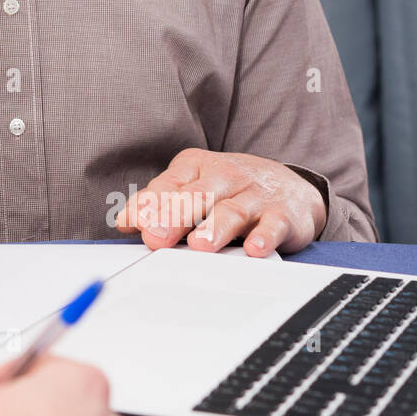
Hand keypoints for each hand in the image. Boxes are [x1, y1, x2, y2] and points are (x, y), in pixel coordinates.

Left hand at [115, 148, 324, 256]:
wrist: (291, 186)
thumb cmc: (231, 189)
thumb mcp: (192, 186)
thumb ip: (159, 203)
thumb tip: (125, 221)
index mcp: (196, 167)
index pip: (168, 186)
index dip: (150, 205)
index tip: (134, 223)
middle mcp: (225, 177)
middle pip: (196, 197)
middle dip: (174, 217)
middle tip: (157, 237)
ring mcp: (254, 195)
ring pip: (232, 211)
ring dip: (215, 228)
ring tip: (200, 245)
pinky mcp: (282, 215)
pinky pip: (273, 226)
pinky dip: (265, 237)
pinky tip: (254, 249)